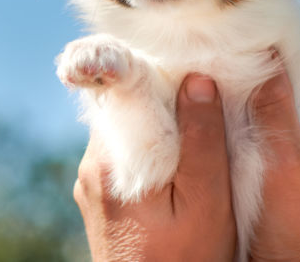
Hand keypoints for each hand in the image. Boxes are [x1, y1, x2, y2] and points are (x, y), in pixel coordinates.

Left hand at [73, 74, 235, 260]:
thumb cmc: (186, 261)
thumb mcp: (206, 203)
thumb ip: (201, 142)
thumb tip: (198, 80)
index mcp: (112, 161)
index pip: (121, 90)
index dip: (153, 68)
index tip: (185, 57)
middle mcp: (92, 167)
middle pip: (125, 107)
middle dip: (161, 93)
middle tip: (201, 85)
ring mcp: (93, 183)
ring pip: (126, 129)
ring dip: (158, 120)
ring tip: (196, 118)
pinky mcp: (101, 198)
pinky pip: (124, 154)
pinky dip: (151, 145)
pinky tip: (179, 153)